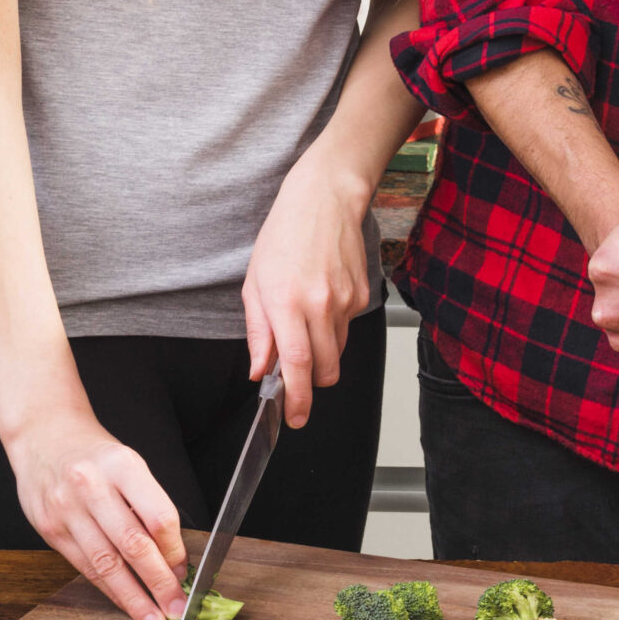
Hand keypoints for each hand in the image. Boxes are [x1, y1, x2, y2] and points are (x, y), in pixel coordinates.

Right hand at [3, 409, 189, 619]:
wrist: (42, 435)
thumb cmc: (95, 454)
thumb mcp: (129, 464)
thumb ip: (149, 506)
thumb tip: (172, 558)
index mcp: (122, 465)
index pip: (158, 517)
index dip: (175, 551)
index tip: (185, 572)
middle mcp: (91, 486)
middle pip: (133, 545)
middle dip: (159, 583)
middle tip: (177, 608)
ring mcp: (66, 509)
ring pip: (106, 563)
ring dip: (133, 597)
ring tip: (152, 619)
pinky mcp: (49, 529)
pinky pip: (84, 566)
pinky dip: (108, 588)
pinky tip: (125, 602)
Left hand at [242, 152, 375, 427]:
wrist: (325, 201)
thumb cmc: (284, 236)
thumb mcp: (255, 284)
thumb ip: (259, 333)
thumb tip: (260, 370)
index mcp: (285, 302)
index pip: (296, 365)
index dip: (297, 399)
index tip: (295, 418)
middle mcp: (318, 305)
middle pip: (324, 370)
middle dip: (311, 384)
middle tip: (297, 378)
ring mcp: (345, 301)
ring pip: (337, 353)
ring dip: (322, 354)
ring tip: (306, 322)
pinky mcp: (362, 296)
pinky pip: (348, 329)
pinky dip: (334, 328)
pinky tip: (322, 299)